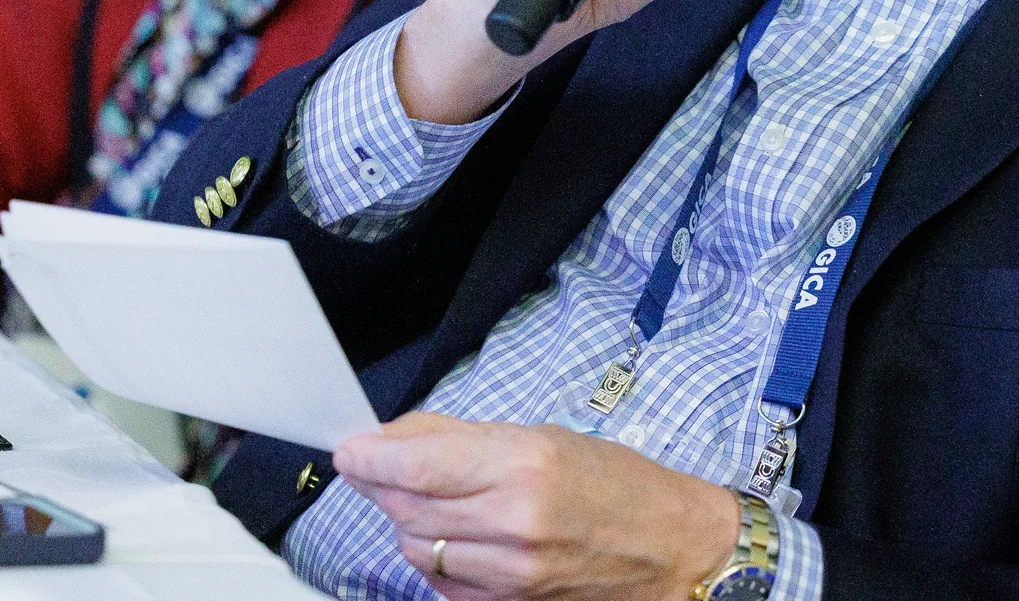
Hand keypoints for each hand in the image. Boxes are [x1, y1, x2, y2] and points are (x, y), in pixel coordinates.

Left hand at [333, 414, 740, 600]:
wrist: (670, 546)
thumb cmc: (616, 483)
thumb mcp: (544, 437)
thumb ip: (465, 440)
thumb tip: (396, 438)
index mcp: (525, 466)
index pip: (418, 465)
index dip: (371, 457)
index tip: (349, 450)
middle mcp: (513, 521)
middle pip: (408, 507)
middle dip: (382, 484)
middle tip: (376, 466)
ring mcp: (509, 572)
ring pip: (416, 547)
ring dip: (408, 520)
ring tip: (430, 498)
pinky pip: (439, 581)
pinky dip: (433, 556)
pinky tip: (454, 534)